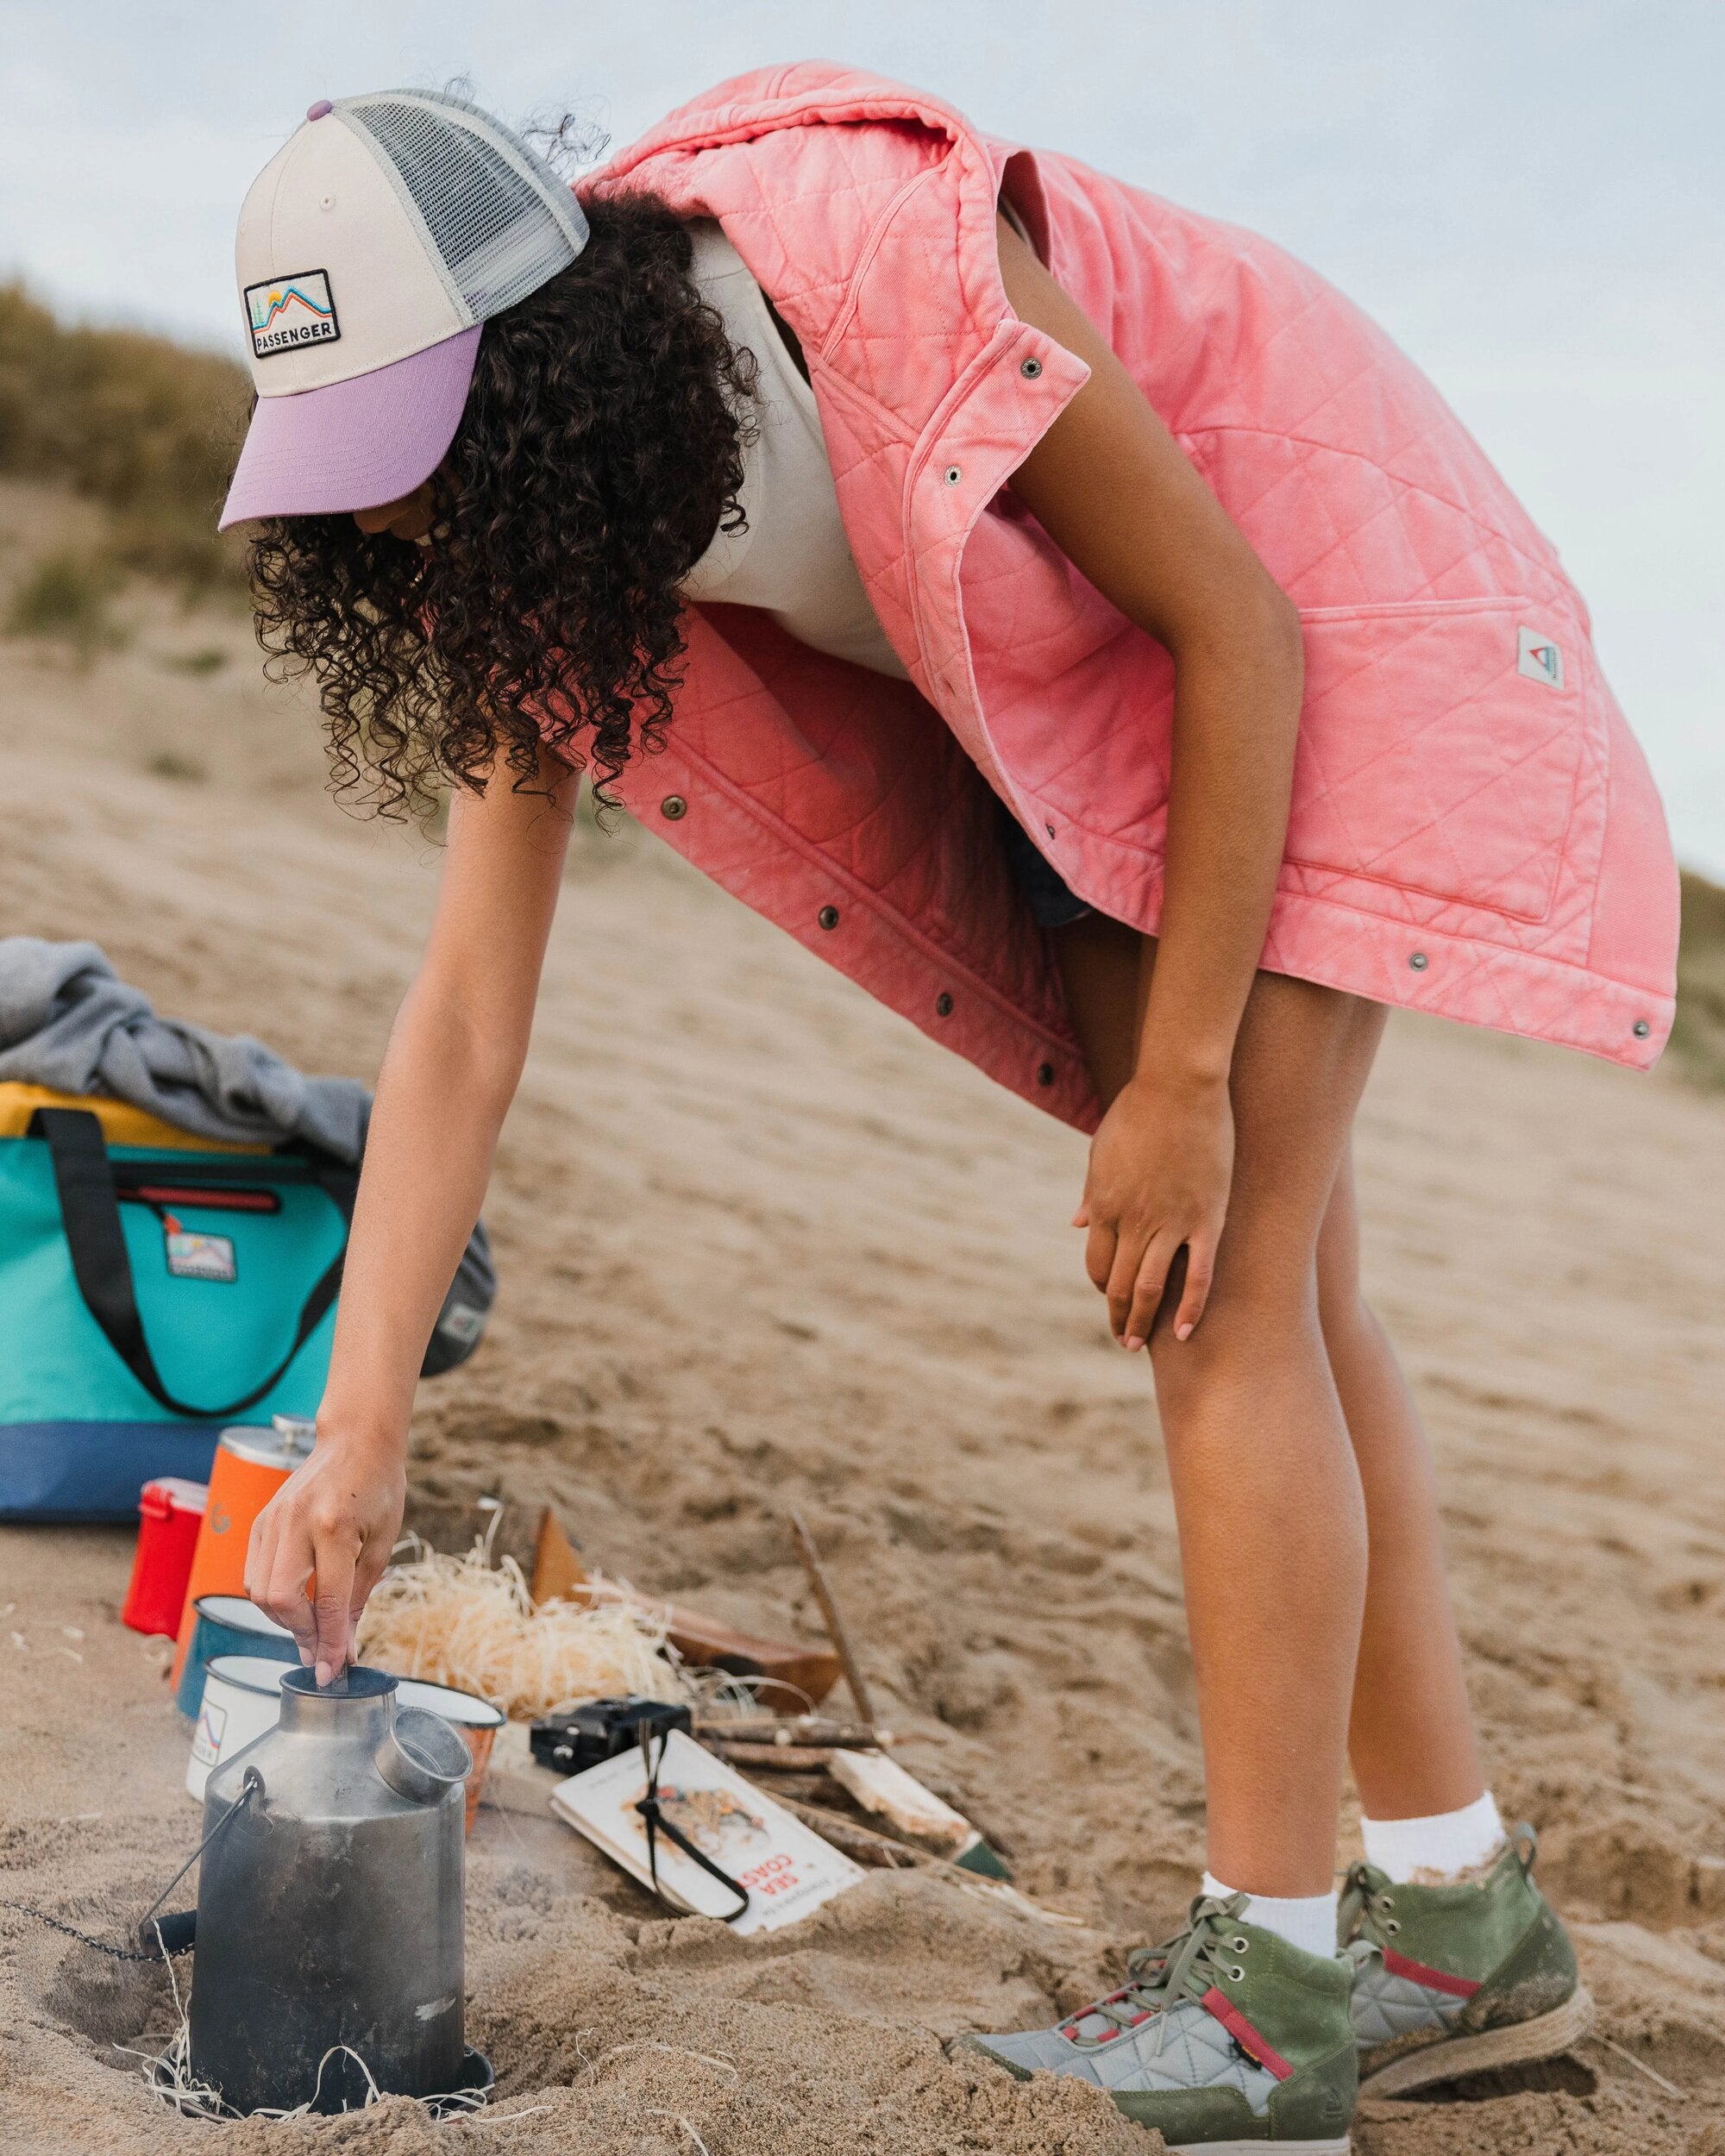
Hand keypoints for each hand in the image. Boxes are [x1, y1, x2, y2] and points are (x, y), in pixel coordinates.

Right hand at [244, 1428, 405, 1684]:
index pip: (326, 1601)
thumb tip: (344, 1646)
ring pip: (259, 1592)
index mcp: (334, 1527)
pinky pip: (253, 1573)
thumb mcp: (381, 1542)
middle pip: (280, 1601)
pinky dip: (270, 1596)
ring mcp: (272, 1520)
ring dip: (284, 1619)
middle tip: (320, 1649)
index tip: (330, 1673)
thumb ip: (359, 1597)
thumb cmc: (378, 1486)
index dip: (328, 1644)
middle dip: (300, 1634)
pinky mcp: (260, 1520)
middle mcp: (296, 1523)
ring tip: (311, 1624)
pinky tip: (295, 1599)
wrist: (356, 1440)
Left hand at [1075, 1070, 1232, 1349]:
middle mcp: (1134, 1221)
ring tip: (1139, 1343)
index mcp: (1105, 1205)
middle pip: (1122, 1284)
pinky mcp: (1208, 1219)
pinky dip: (1190, 1307)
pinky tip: (1183, 1332)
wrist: (1179, 1086)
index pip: (1098, 1264)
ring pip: (1153, 1287)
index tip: (1111, 1297)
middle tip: (1123, 1340)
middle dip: (1120, 1317)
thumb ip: (1091, 1192)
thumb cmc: (1138, 1111)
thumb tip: (1077, 1224)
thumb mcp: (1101, 1151)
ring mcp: (1172, 1223)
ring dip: (1143, 1322)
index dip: (1103, 1287)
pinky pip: (1199, 1275)